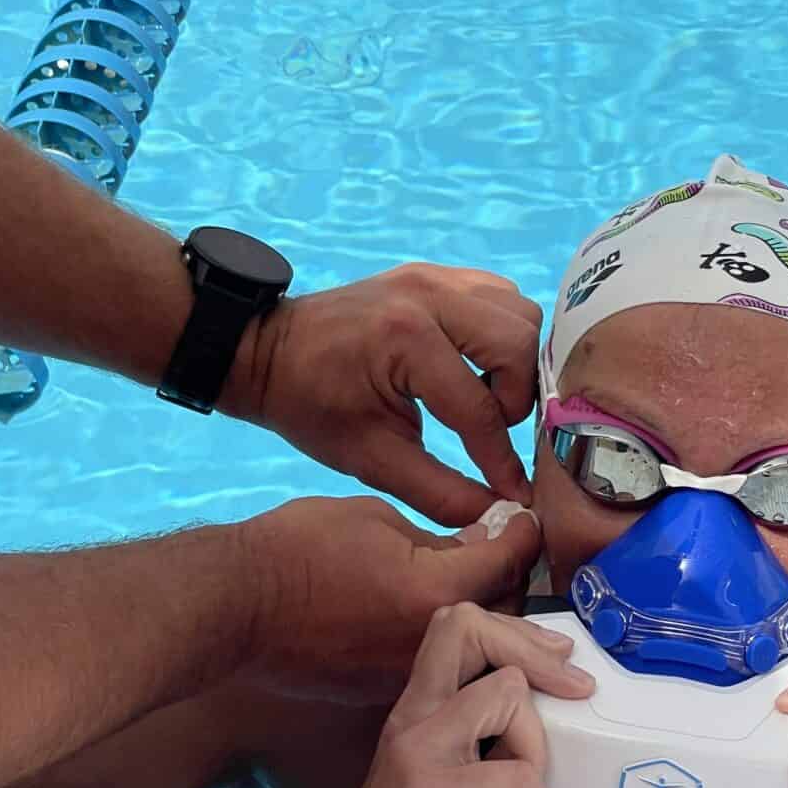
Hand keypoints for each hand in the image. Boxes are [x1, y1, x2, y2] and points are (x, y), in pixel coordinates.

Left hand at [229, 266, 542, 525]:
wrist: (268, 352)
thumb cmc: (310, 406)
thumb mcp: (371, 458)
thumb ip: (440, 491)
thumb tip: (502, 512)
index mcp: (405, 339)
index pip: (480, 406)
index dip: (501, 458)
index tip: (516, 491)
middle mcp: (429, 296)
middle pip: (518, 343)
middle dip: (516, 397)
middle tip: (490, 427)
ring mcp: (435, 276)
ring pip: (518, 314)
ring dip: (514, 363)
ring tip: (483, 397)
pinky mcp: (437, 274)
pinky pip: (499, 298)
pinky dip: (500, 336)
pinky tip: (475, 368)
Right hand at [242, 494, 541, 700]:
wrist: (235, 608)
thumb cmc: (293, 551)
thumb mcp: (376, 519)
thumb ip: (439, 535)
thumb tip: (478, 539)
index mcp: (435, 587)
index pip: (506, 559)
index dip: (524, 535)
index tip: (529, 525)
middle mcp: (430, 640)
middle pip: (506, 627)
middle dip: (537, 632)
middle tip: (569, 649)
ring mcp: (406, 673)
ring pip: (477, 666)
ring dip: (509, 662)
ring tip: (542, 669)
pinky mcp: (381, 692)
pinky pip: (441, 685)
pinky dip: (465, 678)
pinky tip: (478, 681)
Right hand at [299, 605, 593, 787]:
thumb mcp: (448, 779)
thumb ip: (482, 741)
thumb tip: (544, 716)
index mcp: (417, 710)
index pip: (458, 624)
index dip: (515, 633)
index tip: (556, 666)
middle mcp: (413, 718)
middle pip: (469, 625)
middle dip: (535, 654)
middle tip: (572, 696)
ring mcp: (420, 753)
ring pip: (506, 693)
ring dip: (539, 744)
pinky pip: (517, 777)